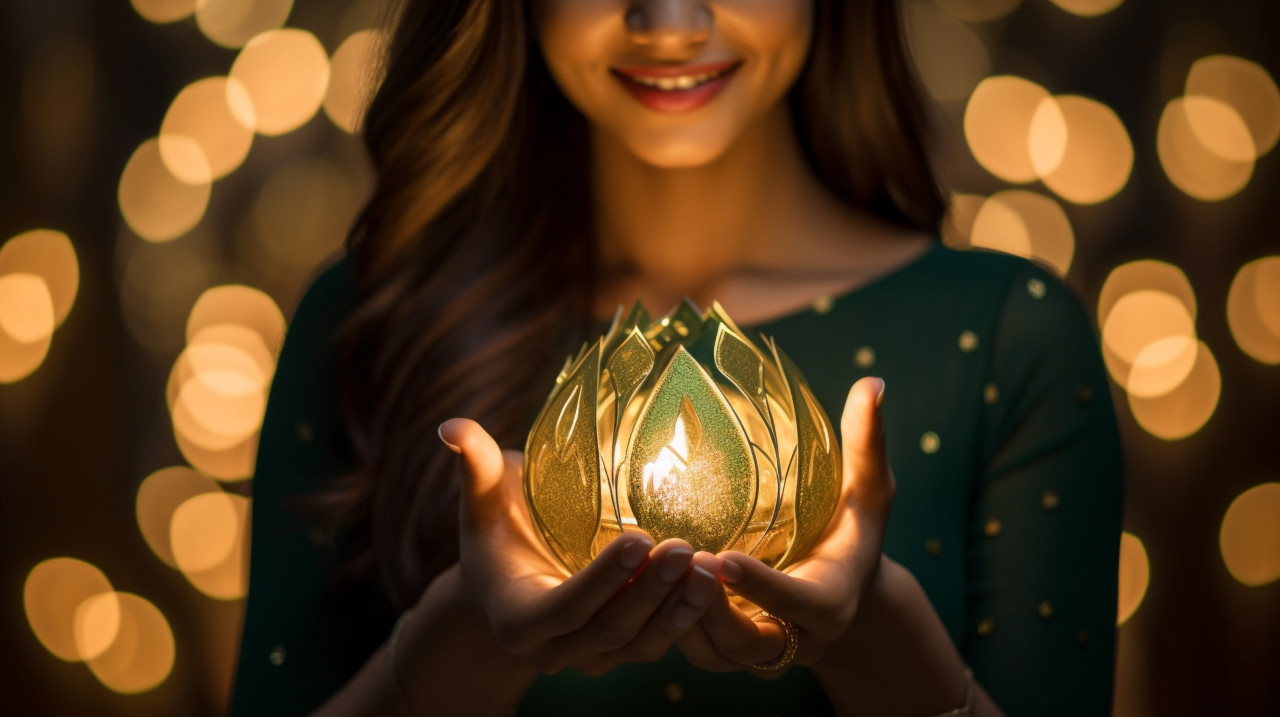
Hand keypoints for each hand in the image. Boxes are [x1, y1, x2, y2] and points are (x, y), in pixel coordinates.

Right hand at [438, 418, 722, 675]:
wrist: (506, 584)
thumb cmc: (496, 530)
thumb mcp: (483, 501)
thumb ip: (474, 465)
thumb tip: (450, 426)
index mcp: (517, 619)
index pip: (564, 606)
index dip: (602, 579)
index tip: (640, 537)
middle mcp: (552, 651)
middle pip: (608, 628)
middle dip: (649, 591)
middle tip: (684, 547)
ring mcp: (587, 659)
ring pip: (637, 645)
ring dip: (676, 611)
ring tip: (709, 567)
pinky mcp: (617, 655)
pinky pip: (655, 645)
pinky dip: (686, 620)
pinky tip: (714, 584)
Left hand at [675, 376, 892, 675]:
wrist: (841, 595)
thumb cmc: (851, 530)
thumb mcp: (866, 490)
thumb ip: (866, 444)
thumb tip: (873, 382)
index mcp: (830, 604)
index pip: (797, 603)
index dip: (762, 587)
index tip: (725, 558)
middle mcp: (794, 640)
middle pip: (746, 642)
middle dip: (709, 610)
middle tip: (677, 561)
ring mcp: (755, 654)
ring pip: (711, 652)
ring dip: (676, 617)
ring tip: (646, 569)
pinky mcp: (723, 654)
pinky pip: (689, 648)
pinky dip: (660, 622)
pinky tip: (631, 580)